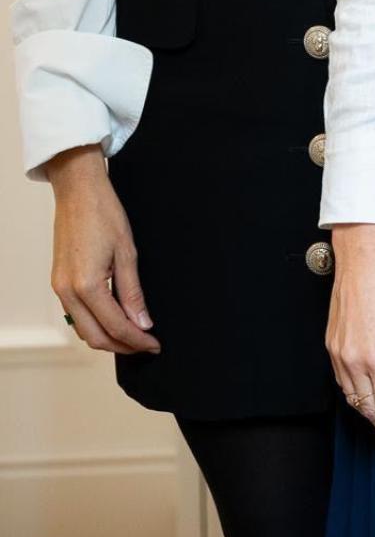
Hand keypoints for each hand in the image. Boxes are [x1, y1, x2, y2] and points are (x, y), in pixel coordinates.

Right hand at [47, 145, 159, 354]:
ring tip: (133, 333)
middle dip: (122, 346)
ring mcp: (59, 287)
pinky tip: (113, 317)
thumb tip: (143, 322)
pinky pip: (75, 314)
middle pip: (95, 337)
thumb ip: (133, 292)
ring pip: (83, 329)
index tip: (154, 343)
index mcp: (87, 285)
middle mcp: (68, 291)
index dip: (137, 340)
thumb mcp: (127, 252)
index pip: (116, 326)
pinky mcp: (58, 281)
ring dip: (107, 337)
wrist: (78, 190)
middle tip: (146, 344)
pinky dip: (94, 323)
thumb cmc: (103, 213)